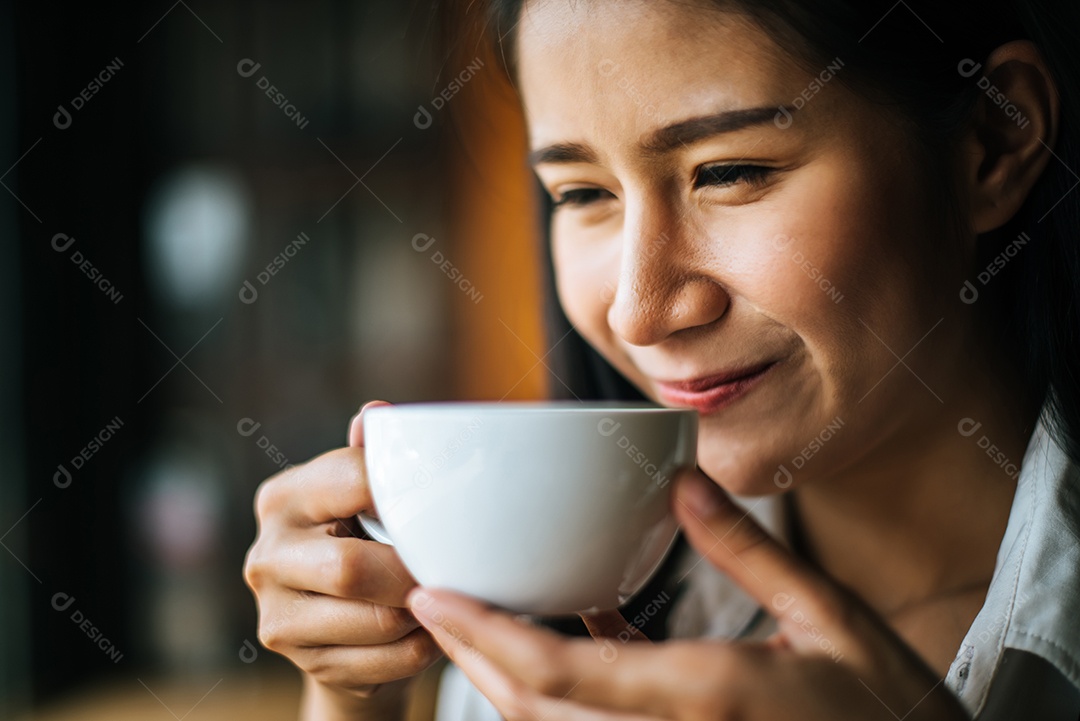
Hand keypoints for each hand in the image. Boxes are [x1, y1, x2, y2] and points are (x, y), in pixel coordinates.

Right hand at [243, 400, 442, 713]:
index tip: (442, 503)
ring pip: (375, 619)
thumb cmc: (366, 544)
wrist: (344, 629)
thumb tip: (377, 414)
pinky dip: (420, 648)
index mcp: (284, 497)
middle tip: (447, 566)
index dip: (405, 492)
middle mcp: (266, 554)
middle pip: (351, 567)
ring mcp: (276, 614)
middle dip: (411, 571)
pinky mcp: (303, 662)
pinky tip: (428, 630)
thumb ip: (372, 459)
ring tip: (440, 596)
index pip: (350, 479)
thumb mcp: (365, 499)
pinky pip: (385, 660)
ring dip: (422, 612)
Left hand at [406, 467, 969, 720]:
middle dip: (473, 656)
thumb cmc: (891, 711)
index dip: (485, 637)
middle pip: (536, 710)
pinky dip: (559, 688)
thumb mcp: (832, 618)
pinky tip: (565, 633)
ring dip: (504, 676)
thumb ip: (750, 551)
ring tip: (474, 614)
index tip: (434, 596)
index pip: (563, 674)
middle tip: (433, 597)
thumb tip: (684, 482)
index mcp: (706, 696)